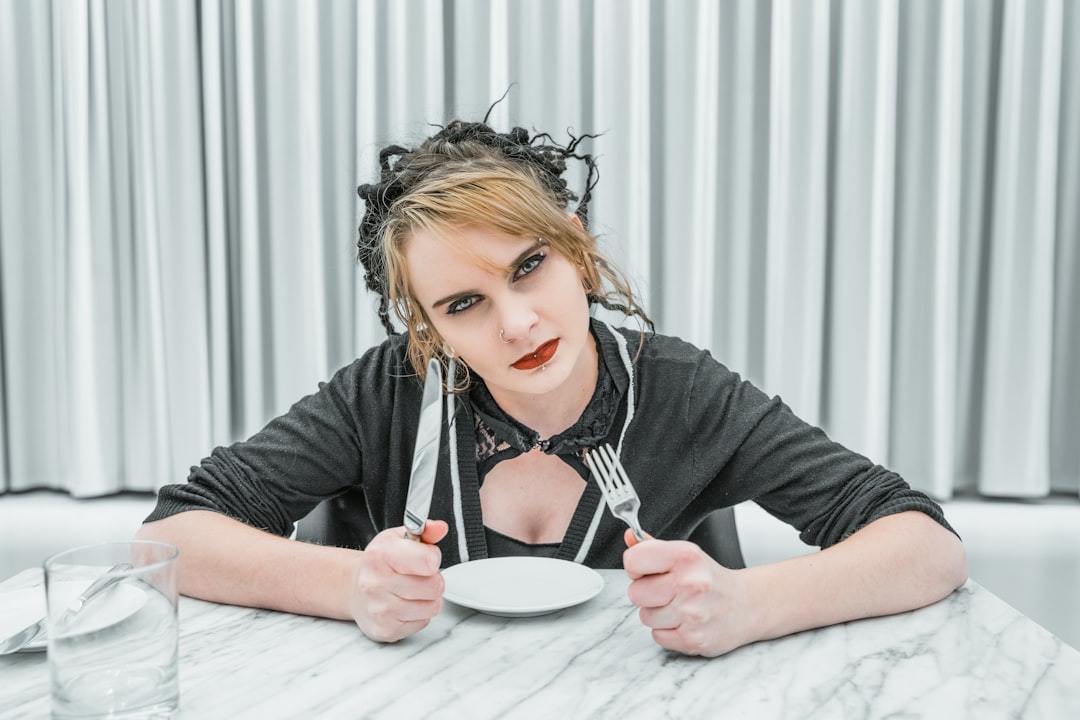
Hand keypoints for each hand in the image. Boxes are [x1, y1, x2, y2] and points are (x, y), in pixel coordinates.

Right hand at [348, 520, 448, 642]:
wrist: (355, 589)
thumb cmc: (381, 563)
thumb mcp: (399, 539)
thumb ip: (425, 532)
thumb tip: (439, 528)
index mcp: (380, 554)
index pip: (428, 561)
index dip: (432, 559)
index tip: (424, 558)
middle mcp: (376, 582)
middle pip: (434, 586)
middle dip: (433, 580)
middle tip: (418, 577)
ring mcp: (379, 609)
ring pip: (433, 606)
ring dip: (428, 599)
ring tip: (412, 591)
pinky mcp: (386, 629)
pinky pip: (423, 622)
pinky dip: (420, 615)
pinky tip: (405, 606)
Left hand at [622, 529, 755, 656]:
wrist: (747, 605)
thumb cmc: (711, 580)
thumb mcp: (686, 555)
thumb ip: (653, 546)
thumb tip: (629, 537)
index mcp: (686, 556)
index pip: (633, 560)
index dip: (636, 567)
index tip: (649, 570)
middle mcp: (690, 583)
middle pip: (635, 593)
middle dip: (646, 593)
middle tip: (668, 591)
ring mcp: (692, 613)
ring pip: (645, 616)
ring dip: (658, 614)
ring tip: (679, 606)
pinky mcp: (693, 639)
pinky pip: (657, 636)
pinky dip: (668, 632)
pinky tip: (684, 622)